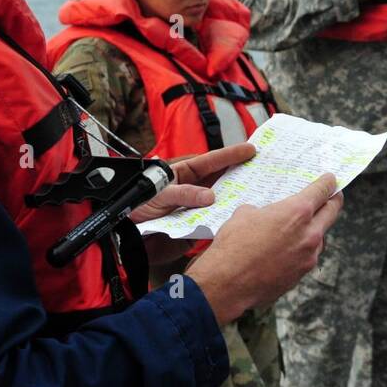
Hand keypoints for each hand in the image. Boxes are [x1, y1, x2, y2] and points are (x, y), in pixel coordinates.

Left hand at [129, 143, 256, 223]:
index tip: (250, 149)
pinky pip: (213, 225)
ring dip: (236, 201)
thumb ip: (183, 194)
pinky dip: (224, 224)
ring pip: (221, 203)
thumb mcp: (158, 194)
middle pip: (221, 181)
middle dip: (240, 176)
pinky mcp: (195, 229)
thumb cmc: (134, 206)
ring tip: (258, 195)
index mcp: (183, 175)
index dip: (230, 155)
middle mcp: (193, 191)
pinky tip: (239, 221)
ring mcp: (195, 209)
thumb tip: (210, 197)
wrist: (124, 237)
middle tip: (263, 171)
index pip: (210, 162)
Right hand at [188, 174, 342, 324]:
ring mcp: (308, 256)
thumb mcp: (245, 214)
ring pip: (319, 237)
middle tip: (332, 197)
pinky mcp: (301, 274)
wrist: (227, 283)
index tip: (331, 180)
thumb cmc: (234, 245)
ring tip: (301, 228)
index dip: (328, 183)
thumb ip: (265, 211)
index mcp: (298, 212)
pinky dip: (300, 251)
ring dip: (314, 230)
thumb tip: (265, 215)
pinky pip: (306, 257)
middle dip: (333, 202)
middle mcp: (310, 234)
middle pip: (332, 212)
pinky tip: (285, 251)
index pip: (323, 190)